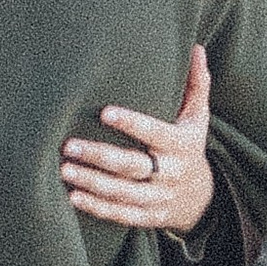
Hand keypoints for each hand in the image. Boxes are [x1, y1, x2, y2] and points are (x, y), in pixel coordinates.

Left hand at [62, 45, 215, 236]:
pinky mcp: (148, 217)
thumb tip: (196, 48)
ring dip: (93, 183)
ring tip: (65, 170)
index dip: (132, 123)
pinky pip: (121, 215)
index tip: (105, 112)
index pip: (155, 133)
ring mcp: (159, 199)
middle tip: (69, 145)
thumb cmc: (189, 146)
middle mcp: (170, 174)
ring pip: (123, 193)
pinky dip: (97, 207)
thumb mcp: (198, 117)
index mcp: (181, 145)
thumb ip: (196, 84)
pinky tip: (73, 196)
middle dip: (100, 156)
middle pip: (132, 166)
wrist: (202, 198)